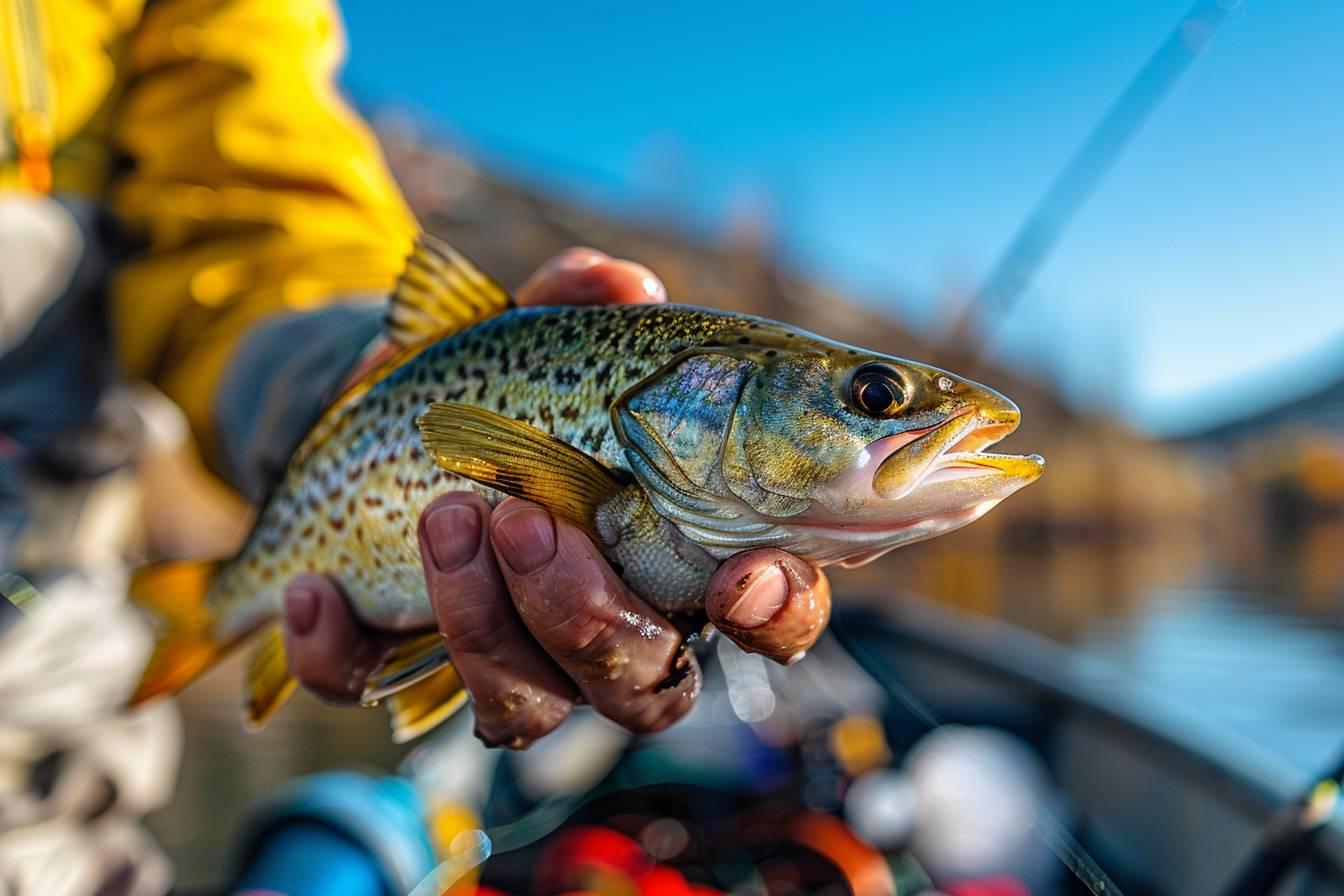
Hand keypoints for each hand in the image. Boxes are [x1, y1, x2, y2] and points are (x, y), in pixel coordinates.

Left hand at [281, 248, 831, 746]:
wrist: (386, 414)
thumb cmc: (507, 382)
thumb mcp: (540, 331)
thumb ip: (582, 303)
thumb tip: (620, 283)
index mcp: (684, 553)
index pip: (773, 612)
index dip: (777, 610)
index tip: (743, 575)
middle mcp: (613, 628)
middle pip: (638, 685)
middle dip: (582, 614)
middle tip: (525, 517)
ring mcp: (513, 660)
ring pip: (523, 706)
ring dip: (478, 620)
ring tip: (442, 512)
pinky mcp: (407, 666)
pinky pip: (380, 695)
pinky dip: (342, 651)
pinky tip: (316, 584)